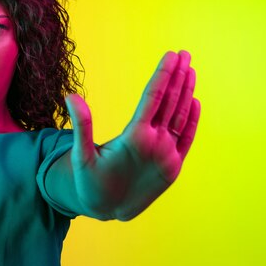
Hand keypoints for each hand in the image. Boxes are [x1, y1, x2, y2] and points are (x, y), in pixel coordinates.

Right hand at [65, 51, 199, 219]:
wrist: (109, 211)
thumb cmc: (91, 181)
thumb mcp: (81, 155)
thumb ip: (81, 124)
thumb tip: (71, 96)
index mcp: (135, 138)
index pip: (153, 96)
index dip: (163, 74)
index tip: (171, 55)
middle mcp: (156, 144)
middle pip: (171, 102)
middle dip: (178, 76)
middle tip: (184, 54)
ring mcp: (168, 156)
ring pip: (181, 116)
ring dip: (187, 92)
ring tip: (190, 70)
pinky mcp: (174, 167)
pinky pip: (187, 137)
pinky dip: (192, 119)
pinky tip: (195, 102)